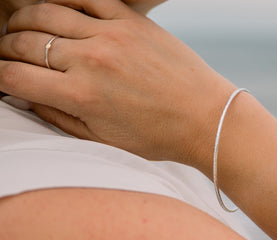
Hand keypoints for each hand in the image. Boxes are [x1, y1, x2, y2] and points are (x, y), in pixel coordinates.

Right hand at [0, 0, 235, 164]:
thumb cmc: (159, 135)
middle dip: (5, 47)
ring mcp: (112, 35)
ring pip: (47, 12)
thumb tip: (29, 97)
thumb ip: (59, 117)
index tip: (1, 77)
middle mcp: (91, 61)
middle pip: (24, 41)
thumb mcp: (103, 138)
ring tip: (23, 28)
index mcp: (81, 96)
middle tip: (8, 53)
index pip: (14, 76)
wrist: (204, 118)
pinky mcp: (132, 21)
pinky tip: (56, 8)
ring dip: (25, 19)